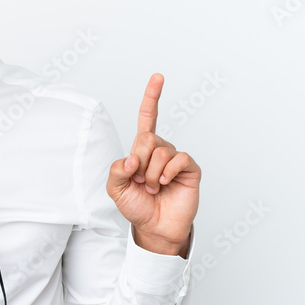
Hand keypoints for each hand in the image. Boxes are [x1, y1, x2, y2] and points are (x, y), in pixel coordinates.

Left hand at [106, 73, 199, 256]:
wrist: (155, 228)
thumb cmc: (137, 206)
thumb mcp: (116, 188)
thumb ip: (117, 169)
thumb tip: (132, 158)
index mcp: (142, 149)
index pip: (148, 117)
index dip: (152, 97)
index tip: (158, 77)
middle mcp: (160, 149)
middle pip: (147, 138)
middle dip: (139, 161)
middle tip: (140, 181)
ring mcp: (175, 159)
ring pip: (160, 151)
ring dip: (151, 174)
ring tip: (152, 188)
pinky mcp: (189, 169)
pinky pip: (178, 159)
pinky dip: (167, 172)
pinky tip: (164, 183)